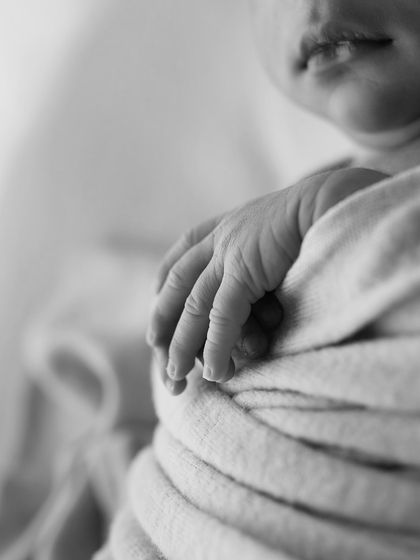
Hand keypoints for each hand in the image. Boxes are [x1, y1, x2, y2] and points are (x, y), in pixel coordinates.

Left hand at [147, 168, 386, 394]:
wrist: (328, 202)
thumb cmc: (308, 224)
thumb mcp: (269, 239)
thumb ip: (252, 260)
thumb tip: (251, 293)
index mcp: (221, 229)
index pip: (178, 260)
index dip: (162, 288)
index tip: (153, 315)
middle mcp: (218, 239)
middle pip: (176, 286)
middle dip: (164, 325)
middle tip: (160, 358)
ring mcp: (228, 253)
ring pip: (194, 307)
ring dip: (183, 346)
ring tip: (176, 379)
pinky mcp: (244, 269)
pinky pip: (222, 316)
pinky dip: (216, 347)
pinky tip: (215, 373)